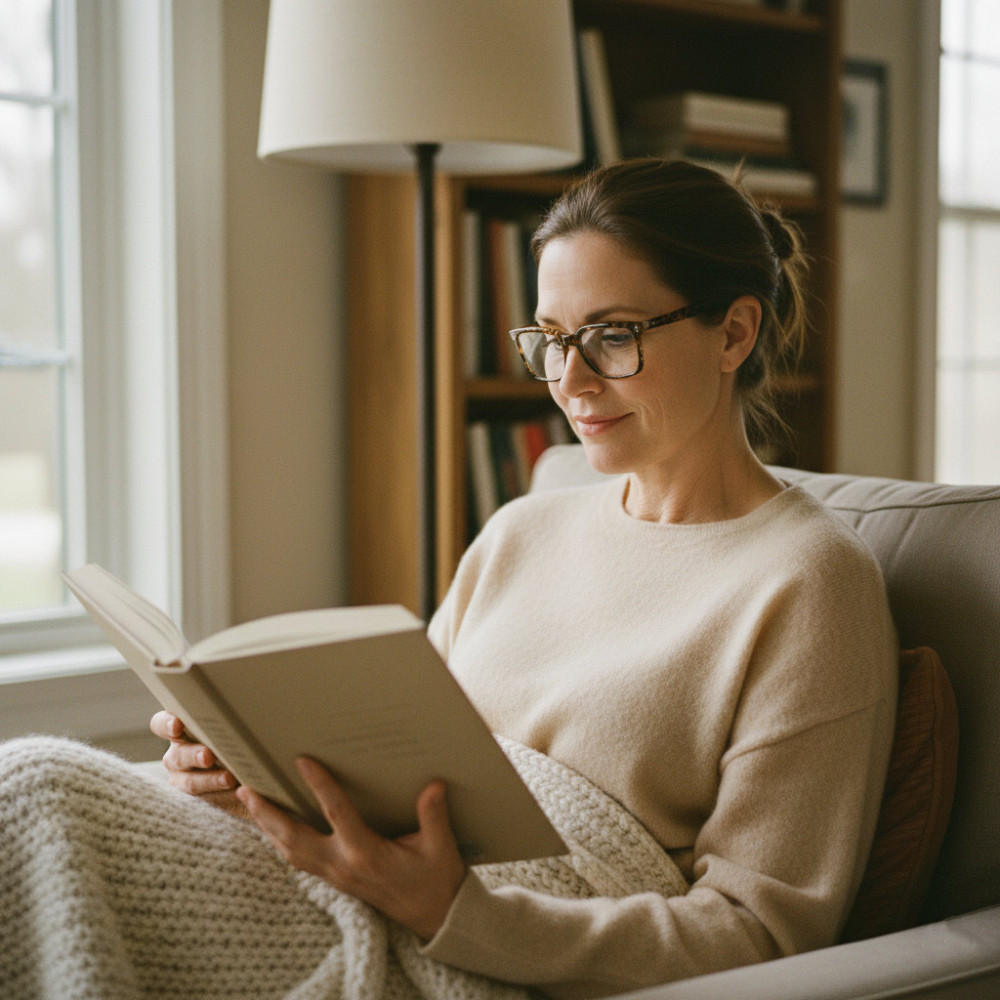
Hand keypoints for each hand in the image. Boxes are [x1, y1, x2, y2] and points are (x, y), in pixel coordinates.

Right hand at [149, 711, 245, 816]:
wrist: (250, 773)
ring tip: (229, 778)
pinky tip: (237, 793)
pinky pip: (202, 802)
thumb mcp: (232, 724)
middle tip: (209, 756)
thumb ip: (230, 716)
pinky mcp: (195, 801)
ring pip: (189, 781)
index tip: (178, 725)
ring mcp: (182, 780)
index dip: (166, 724)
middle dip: (193, 755)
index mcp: (182, 731)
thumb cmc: (239, 738)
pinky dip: (219, 797)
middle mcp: (177, 755)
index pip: (161, 724)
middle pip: (178, 755)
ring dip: (209, 780)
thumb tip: (249, 696)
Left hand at [236, 758, 466, 940]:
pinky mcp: (335, 880)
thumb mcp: (440, 847)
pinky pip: (299, 860)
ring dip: (267, 827)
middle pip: (294, 838)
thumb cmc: (436, 879)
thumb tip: (433, 785)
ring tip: (251, 802)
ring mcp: (335, 876)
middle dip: (268, 814)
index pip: (337, 813)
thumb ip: (434, 816)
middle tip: (247, 788)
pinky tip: (273, 828)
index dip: (319, 786)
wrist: (433, 917)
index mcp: (366, 853)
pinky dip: (281, 842)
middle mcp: (343, 865)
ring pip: (290, 852)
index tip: (302, 761)